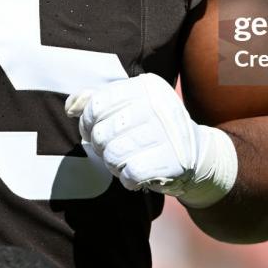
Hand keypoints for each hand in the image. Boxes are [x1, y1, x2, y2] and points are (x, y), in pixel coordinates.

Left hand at [65, 73, 236, 206]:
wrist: (197, 156)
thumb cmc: (152, 129)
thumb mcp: (129, 106)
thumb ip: (97, 100)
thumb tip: (70, 106)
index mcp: (146, 86)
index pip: (96, 105)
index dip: (87, 123)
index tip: (94, 132)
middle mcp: (159, 105)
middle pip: (102, 132)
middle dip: (102, 148)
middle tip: (116, 150)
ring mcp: (168, 133)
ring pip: (114, 155)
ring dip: (115, 165)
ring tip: (127, 162)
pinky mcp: (174, 161)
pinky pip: (130, 174)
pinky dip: (129, 180)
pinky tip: (138, 175)